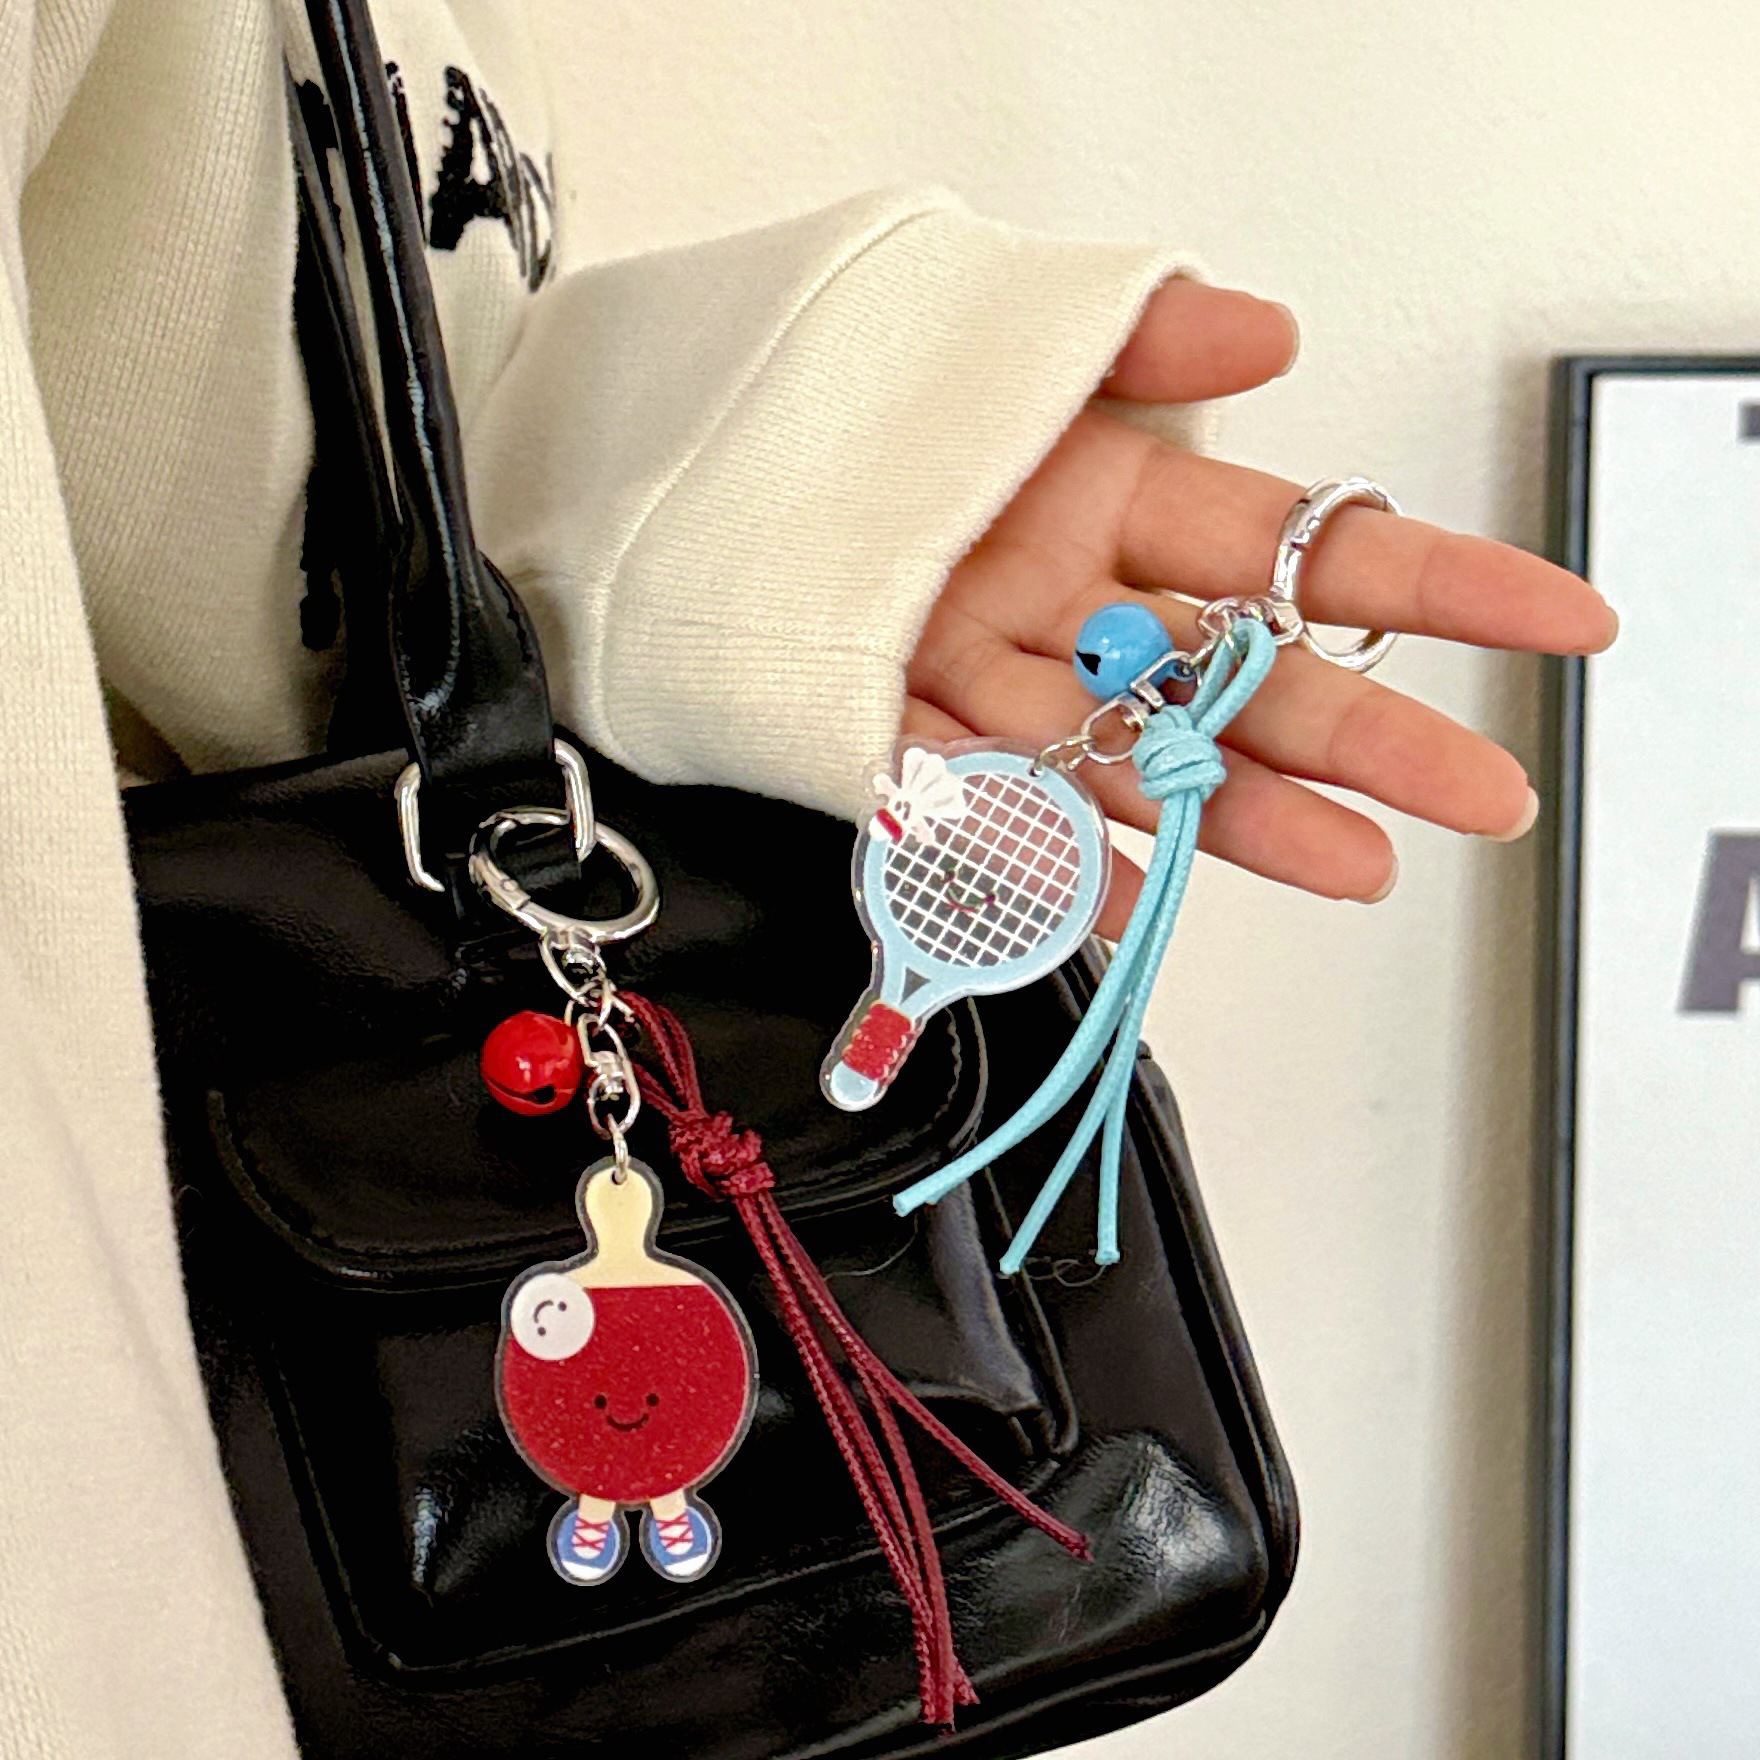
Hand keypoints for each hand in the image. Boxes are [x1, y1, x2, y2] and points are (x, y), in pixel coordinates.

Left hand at [902, 282, 1616, 935]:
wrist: (658, 459)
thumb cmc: (835, 389)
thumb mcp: (1000, 334)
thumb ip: (1138, 331)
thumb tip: (1272, 330)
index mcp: (1113, 502)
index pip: (1305, 548)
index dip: (1438, 585)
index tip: (1561, 623)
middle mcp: (1073, 605)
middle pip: (1244, 677)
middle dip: (1368, 734)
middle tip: (1483, 795)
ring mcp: (994, 682)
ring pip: (1142, 760)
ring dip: (1244, 814)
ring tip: (1355, 863)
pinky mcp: (899, 744)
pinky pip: (992, 814)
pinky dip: (1058, 860)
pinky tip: (1134, 901)